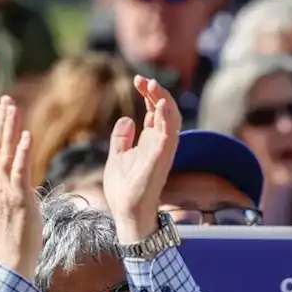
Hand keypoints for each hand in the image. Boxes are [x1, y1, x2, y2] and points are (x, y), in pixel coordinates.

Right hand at [0, 96, 39, 277]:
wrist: (11, 260)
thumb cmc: (14, 237)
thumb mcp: (12, 207)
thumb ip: (15, 191)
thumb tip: (22, 182)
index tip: (2, 109)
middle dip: (2, 121)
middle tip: (8, 99)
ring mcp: (5, 191)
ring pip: (5, 153)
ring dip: (10, 129)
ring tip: (15, 108)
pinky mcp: (19, 199)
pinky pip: (20, 171)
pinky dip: (22, 152)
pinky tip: (26, 136)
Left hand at [104, 76, 181, 243]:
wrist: (126, 212)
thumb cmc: (125, 189)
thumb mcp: (118, 157)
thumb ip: (122, 138)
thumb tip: (127, 119)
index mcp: (151, 141)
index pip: (156, 110)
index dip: (149, 93)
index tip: (138, 80)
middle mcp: (161, 143)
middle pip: (166, 110)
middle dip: (157, 92)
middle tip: (144, 79)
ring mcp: (163, 151)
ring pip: (173, 119)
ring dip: (165, 100)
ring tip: (153, 86)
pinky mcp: (161, 159)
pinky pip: (170, 135)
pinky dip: (167, 118)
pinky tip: (160, 104)